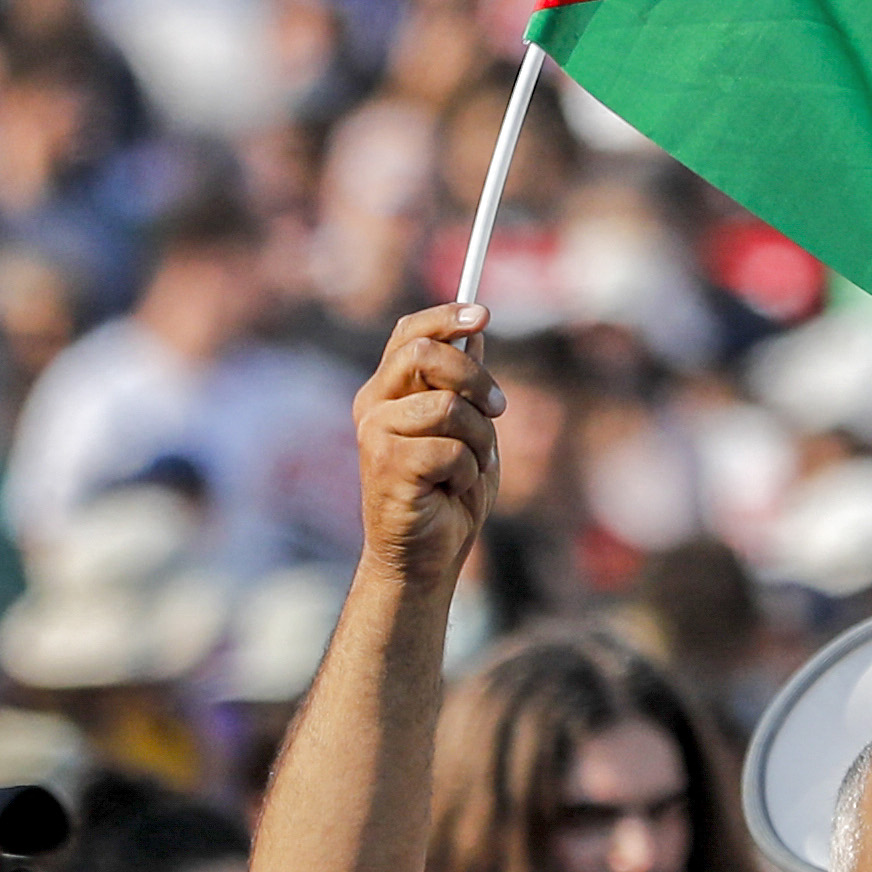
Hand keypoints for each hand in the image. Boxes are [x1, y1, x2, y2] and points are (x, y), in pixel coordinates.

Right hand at [354, 303, 501, 589]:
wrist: (426, 557)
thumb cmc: (447, 494)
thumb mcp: (465, 430)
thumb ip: (464, 385)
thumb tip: (475, 331)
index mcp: (389, 390)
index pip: (409, 333)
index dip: (446, 317)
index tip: (483, 314)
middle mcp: (374, 404)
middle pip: (426, 355)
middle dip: (476, 378)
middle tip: (498, 408)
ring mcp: (375, 433)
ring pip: (449, 406)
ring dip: (478, 440)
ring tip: (470, 468)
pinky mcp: (386, 464)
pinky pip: (451, 449)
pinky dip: (468, 471)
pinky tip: (452, 491)